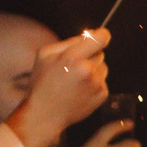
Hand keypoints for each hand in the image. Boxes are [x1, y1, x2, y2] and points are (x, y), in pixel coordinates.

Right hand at [7, 30, 111, 146]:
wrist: (46, 113)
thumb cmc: (43, 81)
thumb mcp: (45, 55)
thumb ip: (68, 42)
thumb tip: (92, 34)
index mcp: (73, 58)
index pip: (100, 39)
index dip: (102, 35)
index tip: (101, 35)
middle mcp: (88, 70)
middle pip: (100, 53)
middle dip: (90, 56)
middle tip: (73, 66)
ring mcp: (97, 83)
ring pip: (103, 67)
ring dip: (93, 69)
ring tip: (75, 80)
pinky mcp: (102, 94)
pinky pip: (102, 80)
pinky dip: (94, 82)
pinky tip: (79, 89)